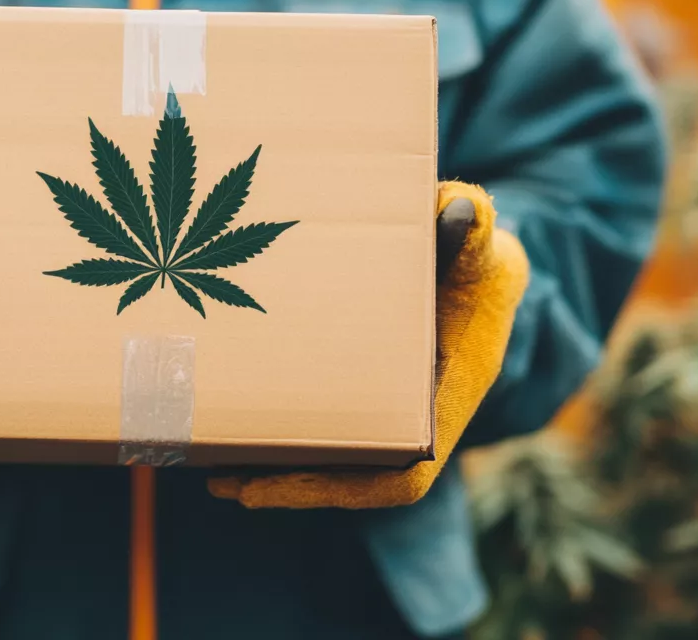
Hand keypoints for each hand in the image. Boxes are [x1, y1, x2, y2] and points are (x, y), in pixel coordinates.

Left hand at [206, 181, 528, 507]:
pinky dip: (283, 436)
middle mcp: (421, 417)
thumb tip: (461, 210)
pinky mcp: (367, 394)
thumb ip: (471, 232)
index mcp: (451, 396)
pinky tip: (234, 427)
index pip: (403, 473)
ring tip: (215, 472)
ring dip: (277, 470)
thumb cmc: (479, 260)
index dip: (342, 488)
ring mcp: (391, 411)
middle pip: (354, 478)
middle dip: (290, 485)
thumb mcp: (481, 247)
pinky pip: (326, 430)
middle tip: (225, 483)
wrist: (480, 267)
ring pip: (334, 462)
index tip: (281, 487)